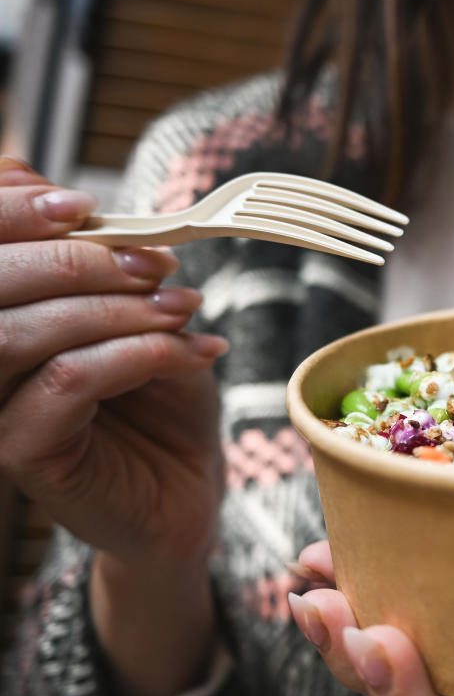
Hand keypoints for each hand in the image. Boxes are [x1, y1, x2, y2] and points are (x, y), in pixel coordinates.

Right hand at [0, 157, 228, 567]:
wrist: (187, 488)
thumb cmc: (162, 398)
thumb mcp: (144, 316)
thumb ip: (110, 266)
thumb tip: (88, 211)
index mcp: (3, 310)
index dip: (11, 210)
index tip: (87, 207)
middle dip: (77, 259)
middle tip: (156, 263)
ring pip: (22, 335)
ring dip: (114, 308)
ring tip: (183, 306)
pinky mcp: (22, 452)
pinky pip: (67, 383)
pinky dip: (137, 354)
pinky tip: (192, 352)